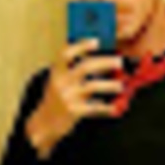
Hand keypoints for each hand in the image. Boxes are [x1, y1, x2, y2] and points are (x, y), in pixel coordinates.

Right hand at [26, 38, 123, 157]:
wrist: (44, 124)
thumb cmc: (55, 100)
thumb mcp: (58, 81)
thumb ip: (72, 70)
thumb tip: (100, 60)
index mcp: (57, 72)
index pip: (66, 53)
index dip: (81, 45)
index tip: (96, 41)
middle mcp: (61, 82)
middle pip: (86, 67)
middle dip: (105, 62)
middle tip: (119, 62)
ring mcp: (68, 97)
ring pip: (93, 86)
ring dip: (110, 85)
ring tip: (120, 85)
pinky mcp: (74, 111)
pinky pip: (95, 107)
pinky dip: (107, 107)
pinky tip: (114, 107)